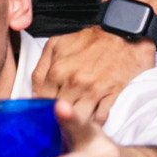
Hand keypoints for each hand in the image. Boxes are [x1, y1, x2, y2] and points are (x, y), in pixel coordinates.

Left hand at [31, 25, 153, 125]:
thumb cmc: (89, 39)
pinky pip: (100, 118)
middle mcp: (74, 83)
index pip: (40, 99)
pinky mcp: (111, 95)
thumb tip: (33, 93)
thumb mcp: (56, 45)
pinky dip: (94, 122)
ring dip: (74, 123)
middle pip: (58, 112)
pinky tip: (90, 120)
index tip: (40, 111)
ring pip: (78, 120)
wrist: (123, 33)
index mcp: (57, 71)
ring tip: (71, 123)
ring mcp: (93, 91)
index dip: (39, 108)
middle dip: (55, 117)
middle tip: (55, 119)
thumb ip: (41, 68)